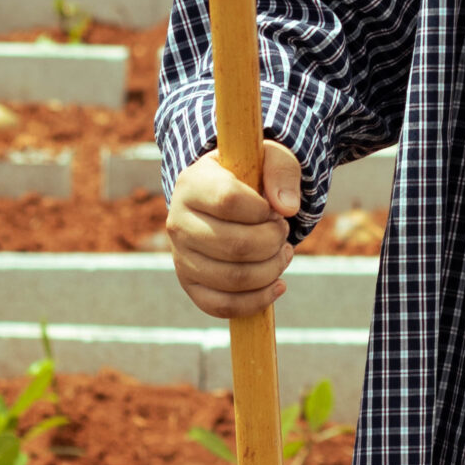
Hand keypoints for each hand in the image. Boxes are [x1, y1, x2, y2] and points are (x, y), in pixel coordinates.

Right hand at [166, 142, 301, 317]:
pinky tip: (278, 285)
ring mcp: (180, 256)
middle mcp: (177, 221)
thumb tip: (287, 208)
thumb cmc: (250, 176)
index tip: (274, 210)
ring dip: (272, 270)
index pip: (227, 200)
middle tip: (283, 231)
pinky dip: (256, 301)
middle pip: (234, 245)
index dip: (261, 210)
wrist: (225, 198)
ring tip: (283, 253)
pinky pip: (221, 305)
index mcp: (192, 183)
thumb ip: (283, 172)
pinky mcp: (189, 284)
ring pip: (232, 278)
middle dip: (273, 242)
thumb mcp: (270, 159)